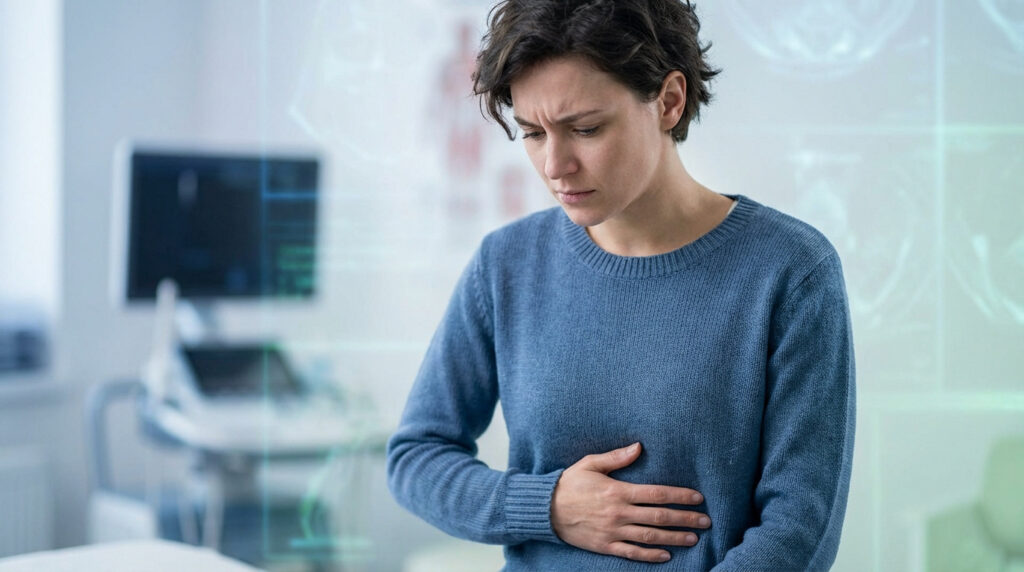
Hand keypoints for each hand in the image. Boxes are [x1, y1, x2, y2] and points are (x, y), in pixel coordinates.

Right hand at [551, 442, 709, 562]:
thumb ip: (617, 457)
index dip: (680, 496)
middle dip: (685, 519)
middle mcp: (619, 513)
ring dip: (674, 538)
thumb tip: (639, 447)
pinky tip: (666, 555)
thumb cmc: (569, 484)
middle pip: (660, 517)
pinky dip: (650, 555)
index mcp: (618, 491)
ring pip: (650, 537)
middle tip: (705, 521)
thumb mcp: (590, 464)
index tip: (698, 498)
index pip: (657, 494)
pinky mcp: (606, 545)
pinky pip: (632, 553)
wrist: (545, 509)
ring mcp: (613, 532)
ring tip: (693, 538)